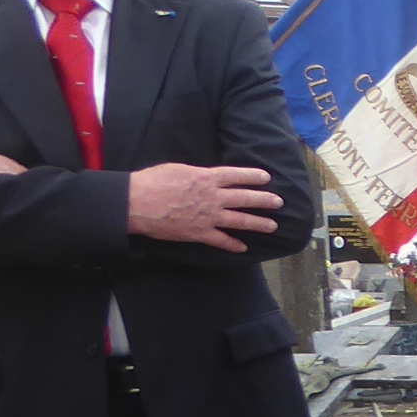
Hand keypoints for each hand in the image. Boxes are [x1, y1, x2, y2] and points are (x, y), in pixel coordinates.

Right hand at [125, 164, 283, 251]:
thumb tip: (207, 175)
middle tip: (279, 202)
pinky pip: (221, 241)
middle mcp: (213, 197)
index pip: (237, 176)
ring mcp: (209, 217)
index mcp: (207, 178)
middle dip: (265, 200)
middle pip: (246, 198)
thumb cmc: (153, 182)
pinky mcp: (200, 233)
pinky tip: (243, 248)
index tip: (267, 178)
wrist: (137, 203)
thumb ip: (197, 173)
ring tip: (272, 225)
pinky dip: (233, 245)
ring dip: (259, 223)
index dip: (253, 177)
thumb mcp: (178, 169)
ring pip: (240, 220)